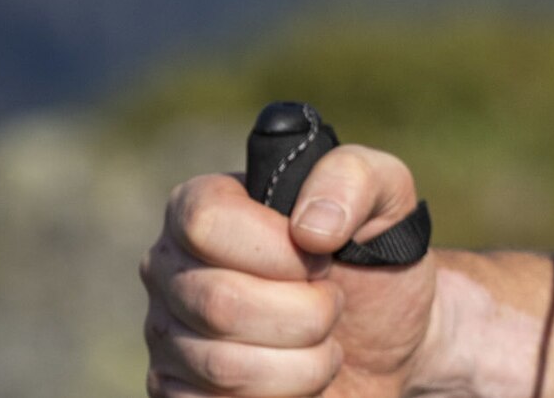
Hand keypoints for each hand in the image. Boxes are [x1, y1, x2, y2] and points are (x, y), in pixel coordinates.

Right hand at [142, 144, 436, 397]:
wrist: (385, 337)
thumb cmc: (375, 253)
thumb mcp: (385, 193)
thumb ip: (352, 178)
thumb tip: (310, 227)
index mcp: (205, 204)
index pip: (206, 219)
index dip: (275, 246)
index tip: (324, 255)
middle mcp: (172, 270)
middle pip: (218, 301)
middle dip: (305, 311)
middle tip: (334, 302)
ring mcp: (168, 338)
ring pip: (222, 366)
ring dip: (303, 361)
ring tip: (324, 339)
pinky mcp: (178, 396)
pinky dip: (285, 395)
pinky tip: (301, 376)